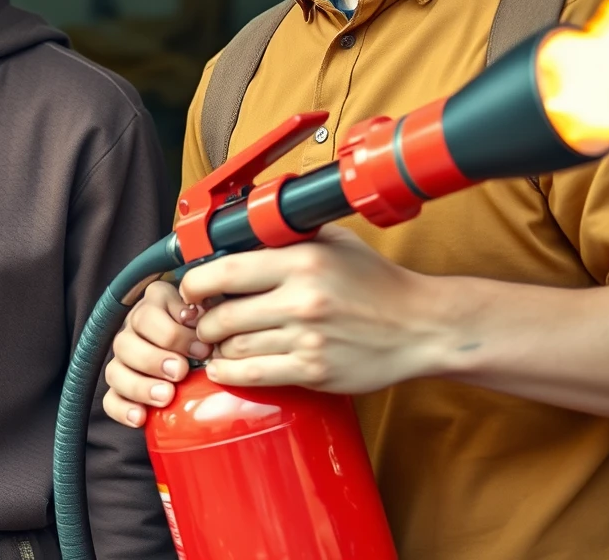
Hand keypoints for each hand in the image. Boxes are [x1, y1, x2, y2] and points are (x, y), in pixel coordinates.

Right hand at [103, 280, 211, 426]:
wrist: (203, 347)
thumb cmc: (207, 326)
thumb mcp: (207, 311)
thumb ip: (203, 312)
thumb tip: (200, 318)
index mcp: (153, 304)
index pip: (148, 315)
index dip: (173, 335)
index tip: (201, 350)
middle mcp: (132, 328)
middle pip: (125, 343)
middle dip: (153, 360)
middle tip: (180, 372)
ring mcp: (123, 359)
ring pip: (114, 371)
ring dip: (140, 386)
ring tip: (166, 397)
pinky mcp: (121, 387)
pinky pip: (110, 399)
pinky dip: (123, 409)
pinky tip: (140, 418)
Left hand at [180, 225, 448, 393]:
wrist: (419, 326)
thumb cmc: (375, 282)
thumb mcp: (333, 241)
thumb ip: (286, 237)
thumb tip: (237, 233)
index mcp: (302, 261)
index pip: (226, 271)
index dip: (195, 283)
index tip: (189, 287)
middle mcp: (301, 300)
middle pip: (222, 315)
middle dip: (202, 320)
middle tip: (199, 319)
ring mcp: (307, 339)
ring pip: (234, 348)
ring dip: (215, 348)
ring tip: (214, 342)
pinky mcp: (313, 371)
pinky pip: (254, 375)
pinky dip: (230, 373)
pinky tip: (225, 367)